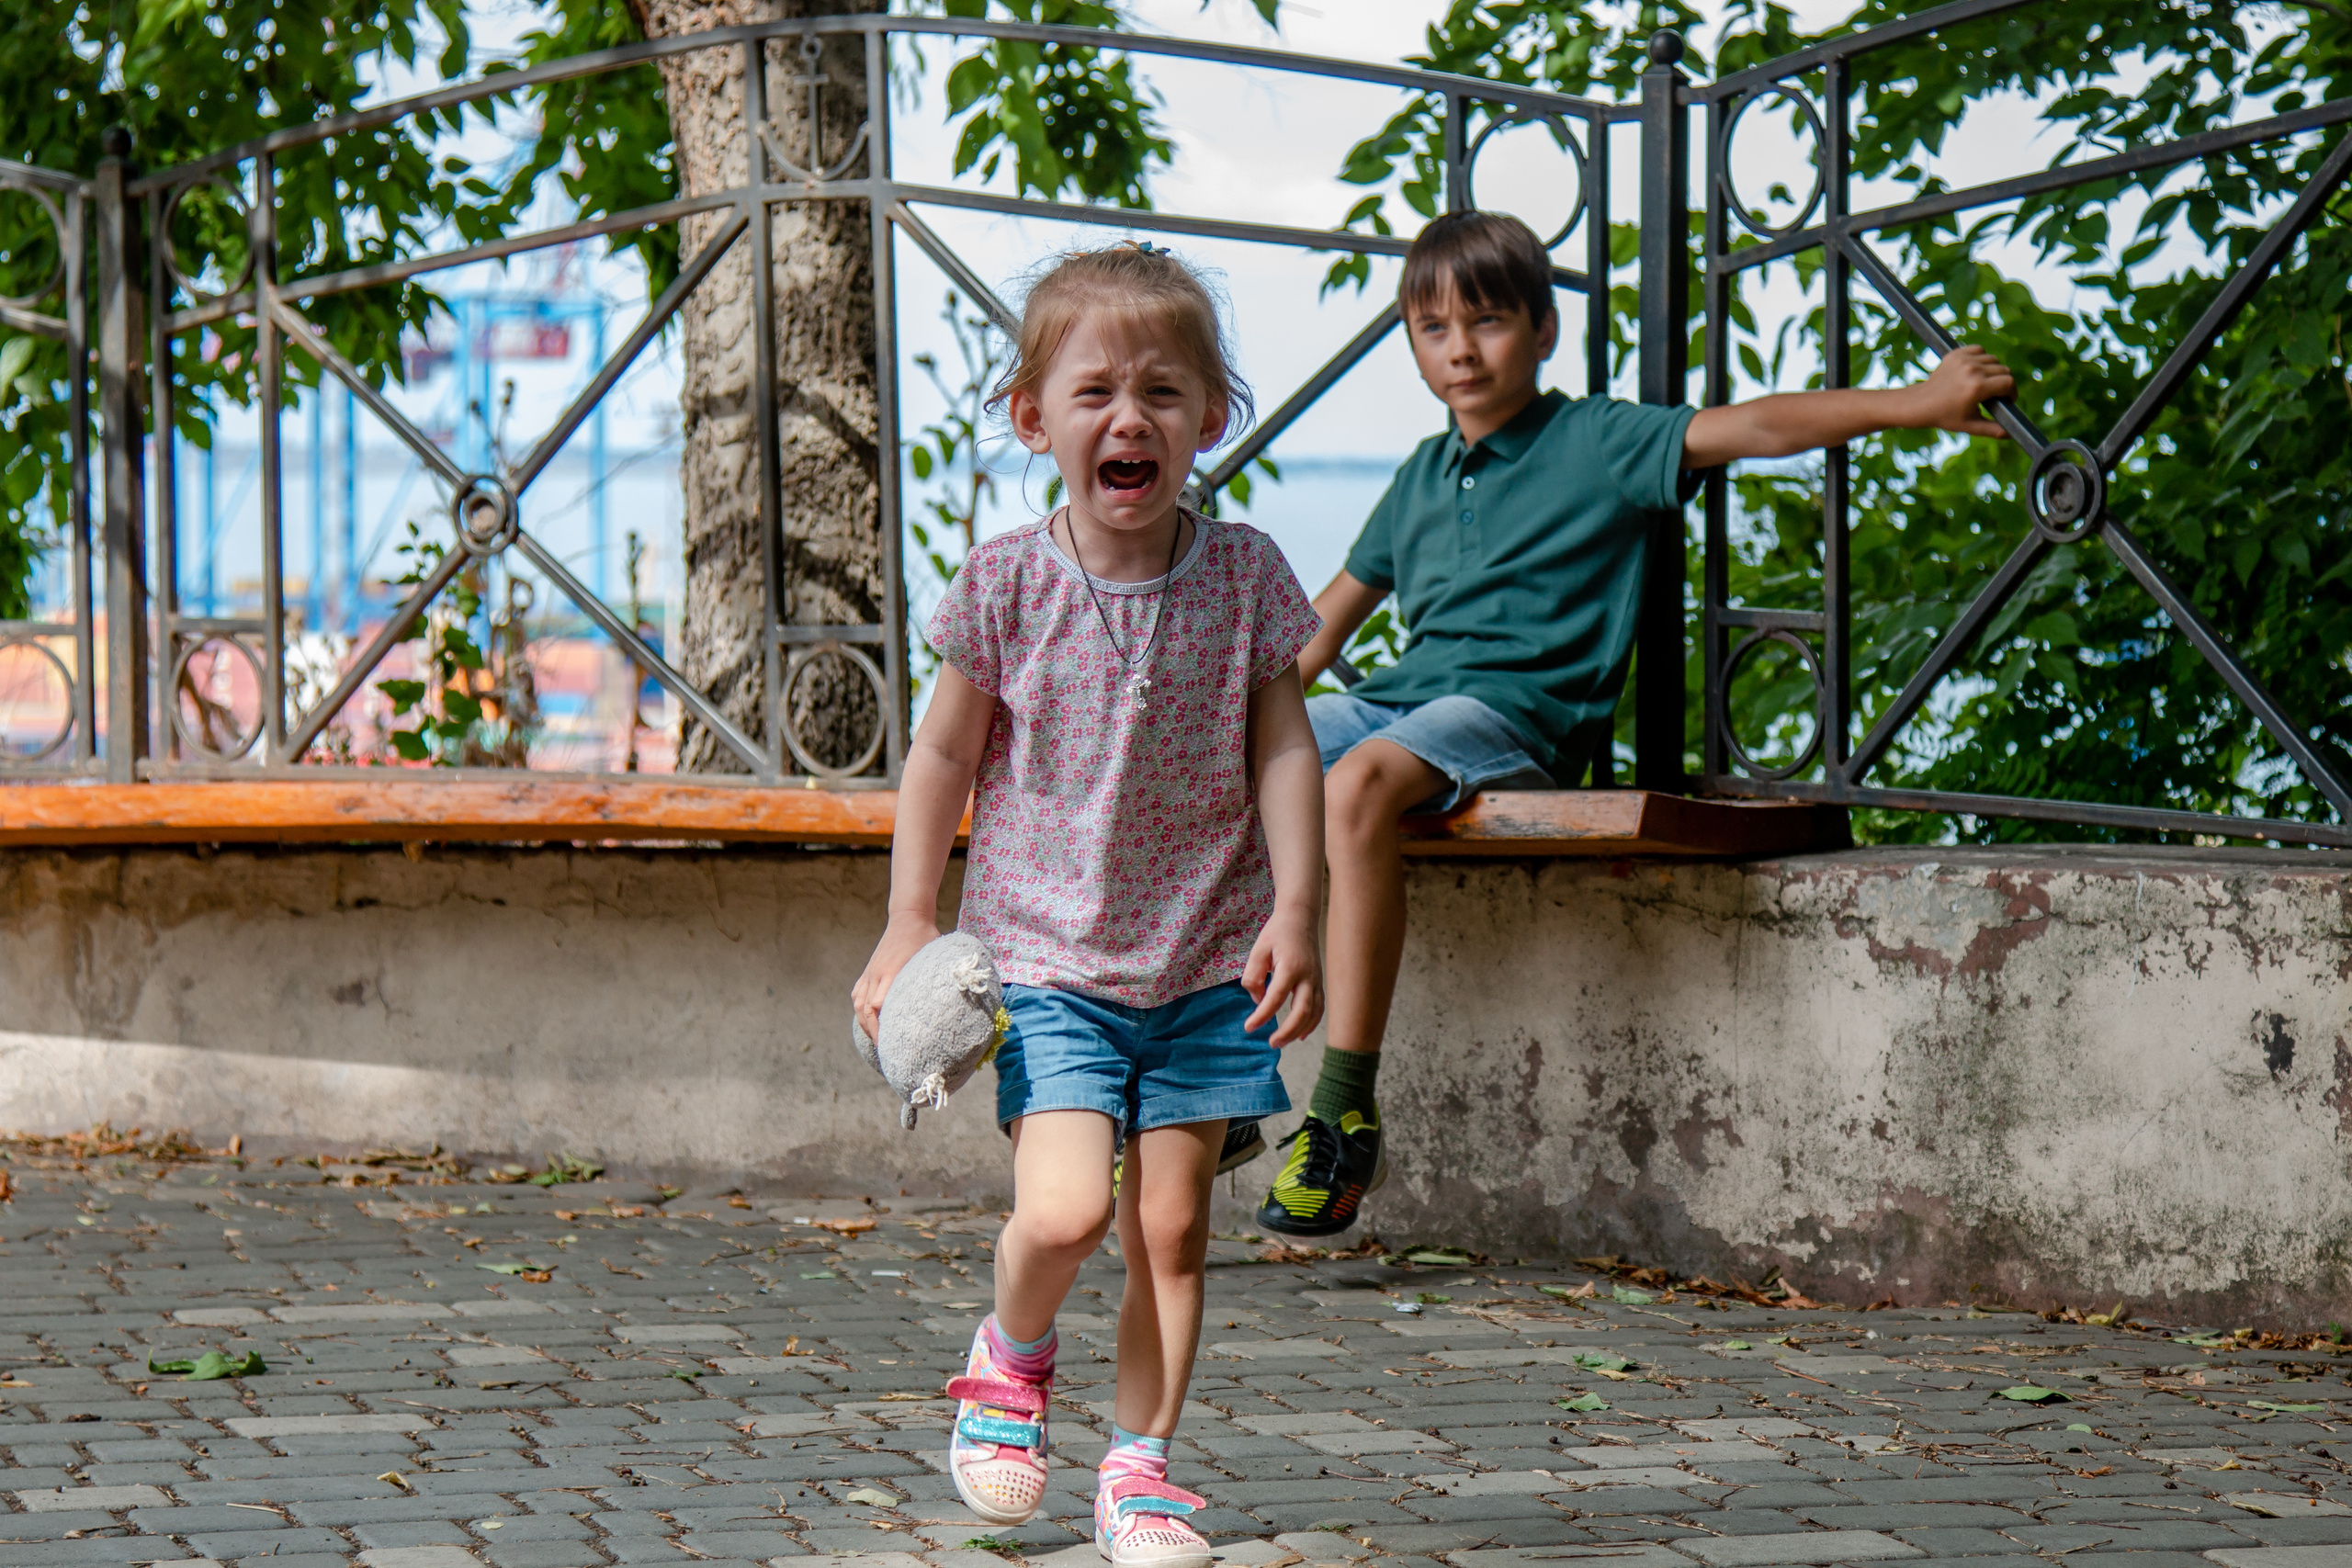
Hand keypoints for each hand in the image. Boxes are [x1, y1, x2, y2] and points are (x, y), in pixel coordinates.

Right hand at [852, 912, 940, 1042]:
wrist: (908, 917)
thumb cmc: (926, 938)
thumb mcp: (934, 957)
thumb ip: (939, 978)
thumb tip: (953, 1003)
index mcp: (892, 972)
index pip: (878, 1006)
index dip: (881, 1028)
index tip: (890, 1044)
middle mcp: (877, 974)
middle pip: (865, 1011)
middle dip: (872, 1033)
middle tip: (884, 1052)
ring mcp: (870, 973)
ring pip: (858, 1005)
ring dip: (864, 1025)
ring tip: (874, 1041)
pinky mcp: (868, 971)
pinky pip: (857, 995)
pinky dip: (859, 1011)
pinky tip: (866, 1022)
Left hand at [1242, 907, 1323, 1046]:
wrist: (1300, 919)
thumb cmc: (1277, 934)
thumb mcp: (1258, 950)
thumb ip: (1253, 976)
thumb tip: (1258, 1001)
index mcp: (1290, 967)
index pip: (1276, 997)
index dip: (1263, 1015)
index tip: (1249, 1027)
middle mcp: (1307, 976)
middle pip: (1301, 1011)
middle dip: (1287, 1031)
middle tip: (1271, 1043)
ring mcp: (1316, 981)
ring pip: (1313, 1013)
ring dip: (1298, 1031)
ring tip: (1281, 1042)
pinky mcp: (1319, 983)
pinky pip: (1319, 1008)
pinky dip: (1311, 1024)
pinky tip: (1300, 1035)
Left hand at [1911, 344, 2015, 437]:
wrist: (1920, 403)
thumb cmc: (1945, 416)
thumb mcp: (1969, 426)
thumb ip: (1992, 429)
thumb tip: (2010, 433)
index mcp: (1977, 388)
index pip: (2009, 383)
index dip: (2012, 392)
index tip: (2007, 399)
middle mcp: (1972, 370)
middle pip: (2004, 370)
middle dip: (2003, 383)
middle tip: (1995, 393)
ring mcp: (1963, 360)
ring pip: (1993, 359)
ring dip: (1993, 370)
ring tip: (1983, 383)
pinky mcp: (1956, 354)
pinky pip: (1979, 350)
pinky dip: (1981, 358)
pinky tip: (1975, 370)